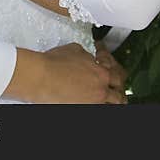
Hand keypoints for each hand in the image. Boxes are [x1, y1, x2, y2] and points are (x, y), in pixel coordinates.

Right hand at [7, 43, 125, 103]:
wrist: (41, 76)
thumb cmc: (54, 63)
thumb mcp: (76, 50)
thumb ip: (88, 56)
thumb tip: (89, 58)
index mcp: (101, 73)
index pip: (116, 73)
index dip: (113, 69)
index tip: (107, 66)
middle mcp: (100, 90)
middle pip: (118, 93)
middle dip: (118, 90)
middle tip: (116, 88)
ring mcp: (92, 102)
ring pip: (111, 105)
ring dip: (113, 101)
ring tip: (112, 101)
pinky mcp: (81, 109)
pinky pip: (97, 108)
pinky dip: (98, 105)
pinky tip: (93, 102)